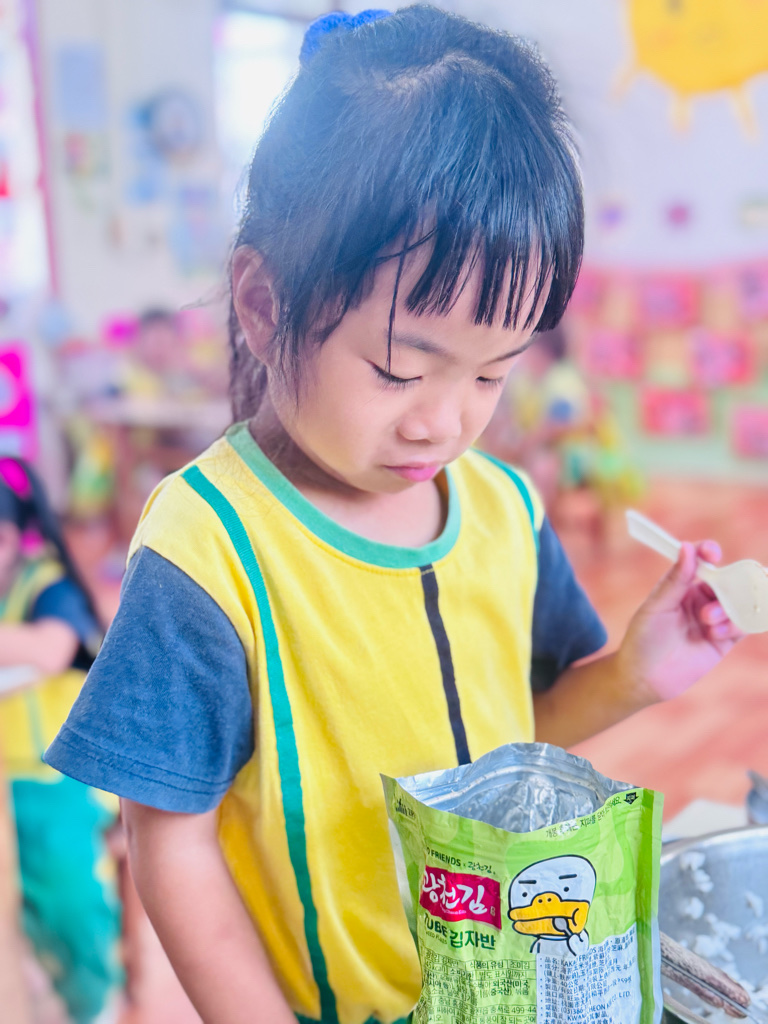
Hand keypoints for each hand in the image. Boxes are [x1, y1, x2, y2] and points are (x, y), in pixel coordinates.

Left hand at [618, 540, 743, 702]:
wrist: (645, 678)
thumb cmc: (643, 639)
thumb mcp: (656, 606)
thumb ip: (676, 580)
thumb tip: (687, 547)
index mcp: (681, 584)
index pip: (700, 560)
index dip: (708, 552)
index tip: (712, 553)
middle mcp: (700, 598)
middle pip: (726, 579)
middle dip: (726, 584)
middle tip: (715, 594)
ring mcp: (713, 618)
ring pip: (736, 602)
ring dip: (726, 608)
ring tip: (707, 621)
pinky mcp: (724, 640)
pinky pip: (743, 626)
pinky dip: (737, 625)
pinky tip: (716, 634)